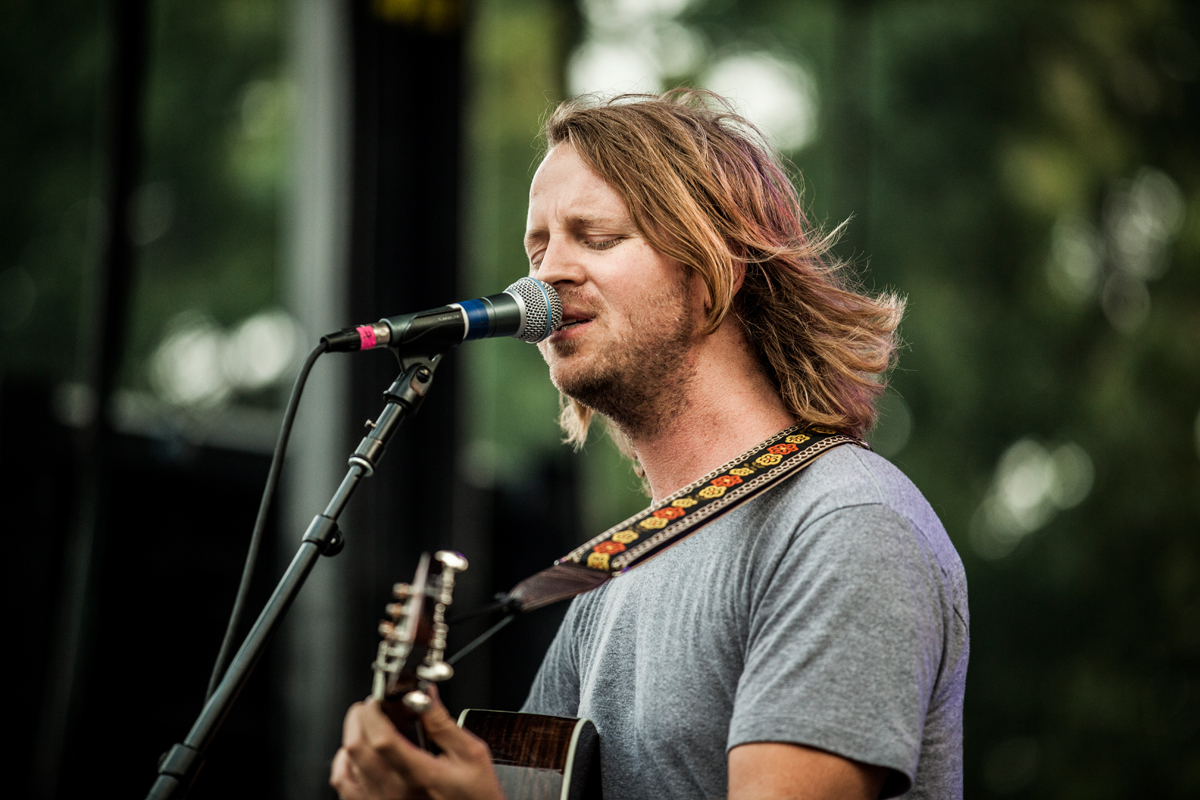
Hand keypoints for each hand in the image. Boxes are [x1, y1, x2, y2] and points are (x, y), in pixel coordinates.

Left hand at [330, 688, 505, 799]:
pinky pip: (345, 784)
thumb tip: (424, 696)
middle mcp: (395, 791)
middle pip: (357, 747)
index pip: (382, 739)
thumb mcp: (471, 754)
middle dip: (359, 717)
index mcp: (419, 775)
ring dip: (353, 735)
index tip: (378, 698)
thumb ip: (443, 723)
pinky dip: (344, 762)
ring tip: (367, 723)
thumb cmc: (475, 796)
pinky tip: (358, 752)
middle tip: (373, 705)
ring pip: (347, 763)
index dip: (373, 713)